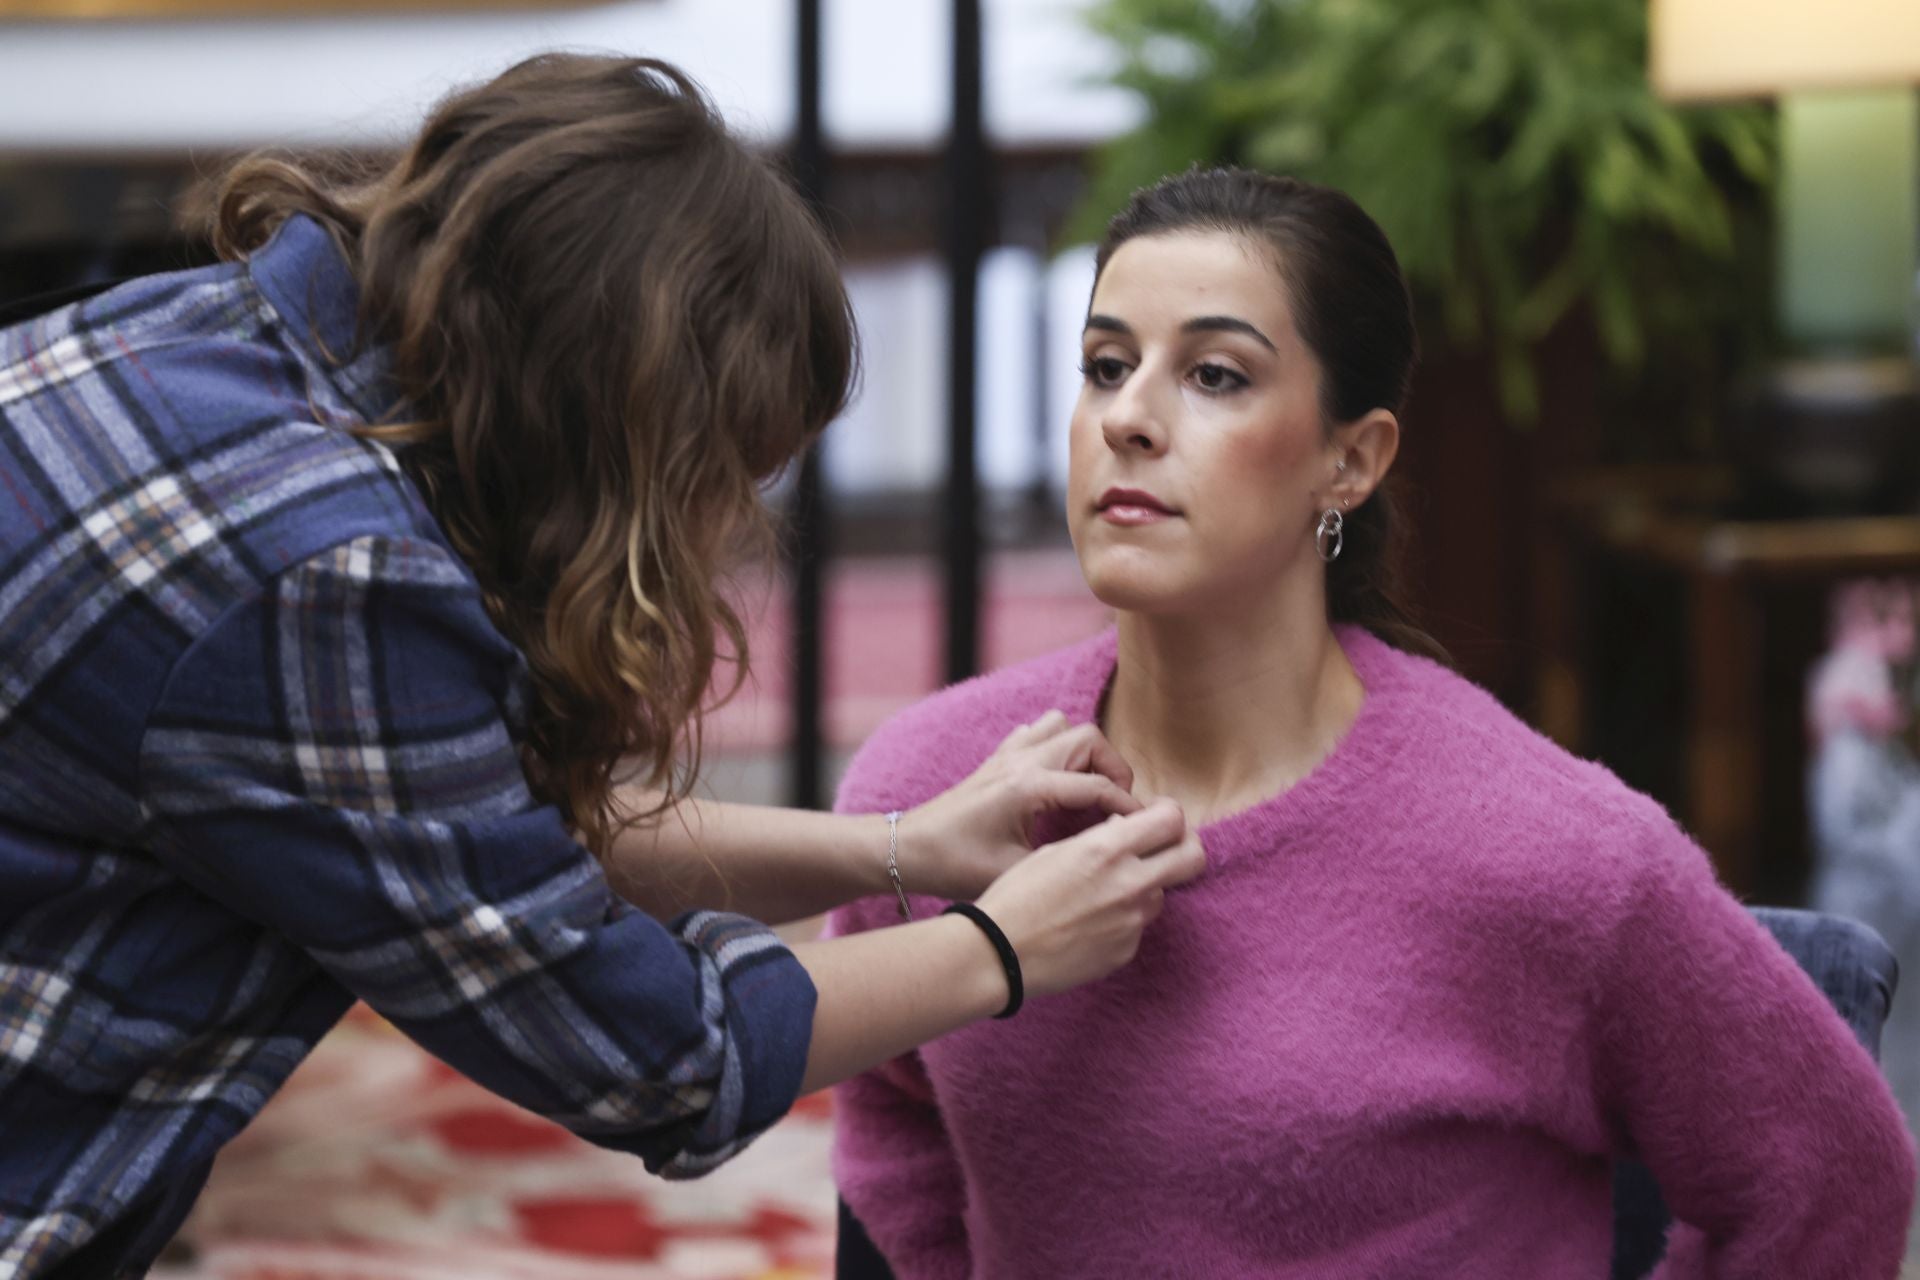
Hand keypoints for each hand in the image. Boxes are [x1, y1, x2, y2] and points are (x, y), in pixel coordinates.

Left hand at [901, 710, 1142, 900]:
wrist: (908, 850)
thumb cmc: (956, 865)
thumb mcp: (1016, 873)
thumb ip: (1066, 862)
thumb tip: (1109, 859)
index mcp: (1029, 788)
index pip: (1099, 788)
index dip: (1130, 809)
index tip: (1146, 828)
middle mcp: (1022, 761)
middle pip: (1089, 739)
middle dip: (1113, 769)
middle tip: (1117, 805)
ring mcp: (1008, 754)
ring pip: (1064, 726)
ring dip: (1086, 752)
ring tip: (1090, 789)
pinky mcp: (997, 757)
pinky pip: (1038, 731)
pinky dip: (1057, 747)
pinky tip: (1057, 781)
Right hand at [974, 798, 1203, 998]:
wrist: (999, 954)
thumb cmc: (1016, 896)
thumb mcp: (1054, 851)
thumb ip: (1100, 839)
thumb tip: (1126, 830)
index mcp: (1107, 849)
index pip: (1172, 819)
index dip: (1168, 814)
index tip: (1155, 817)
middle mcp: (1130, 884)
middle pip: (1193, 857)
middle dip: (1185, 846)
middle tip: (1166, 846)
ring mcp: (1132, 921)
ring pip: (1160, 894)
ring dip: (1143, 887)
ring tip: (1099, 894)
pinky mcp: (1127, 950)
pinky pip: (1137, 926)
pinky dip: (1120, 920)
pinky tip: (1086, 923)